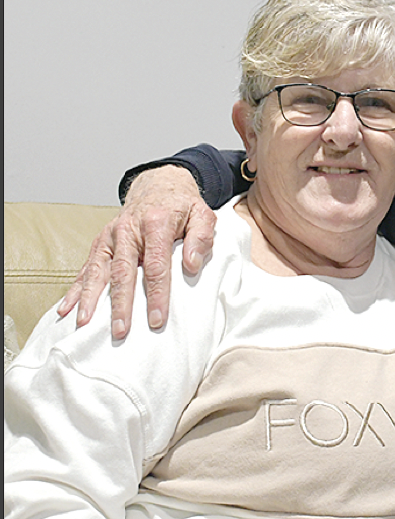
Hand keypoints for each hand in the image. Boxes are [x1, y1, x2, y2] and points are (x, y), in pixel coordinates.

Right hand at [57, 165, 215, 338]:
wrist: (159, 186)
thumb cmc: (183, 207)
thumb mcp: (203, 215)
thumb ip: (201, 238)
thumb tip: (192, 265)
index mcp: (155, 223)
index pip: (156, 265)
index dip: (156, 294)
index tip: (157, 319)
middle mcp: (127, 230)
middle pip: (123, 272)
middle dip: (121, 304)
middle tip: (121, 331)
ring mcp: (110, 236)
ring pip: (98, 271)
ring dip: (91, 299)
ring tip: (85, 324)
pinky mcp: (100, 243)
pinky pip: (86, 268)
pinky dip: (75, 289)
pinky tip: (67, 309)